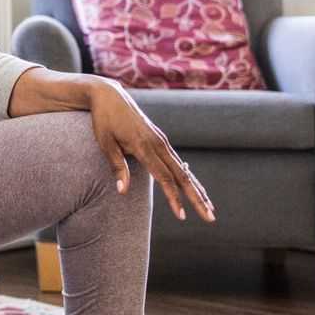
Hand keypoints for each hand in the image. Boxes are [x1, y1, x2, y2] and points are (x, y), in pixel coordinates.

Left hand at [87, 80, 215, 221]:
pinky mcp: (160, 139)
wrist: (110, 96)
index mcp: (144, 147)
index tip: (182, 216)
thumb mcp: (106, 143)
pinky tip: (195, 187)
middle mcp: (158, 144)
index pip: (165, 178)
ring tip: (210, 207)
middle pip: (182, 176)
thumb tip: (123, 191)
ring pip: (184, 169)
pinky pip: (178, 162)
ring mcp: (161, 141)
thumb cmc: (104, 120)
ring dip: (197, 189)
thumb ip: (117, 167)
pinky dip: (189, 177)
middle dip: (197, 198)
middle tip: (211, 218)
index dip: (174, 198)